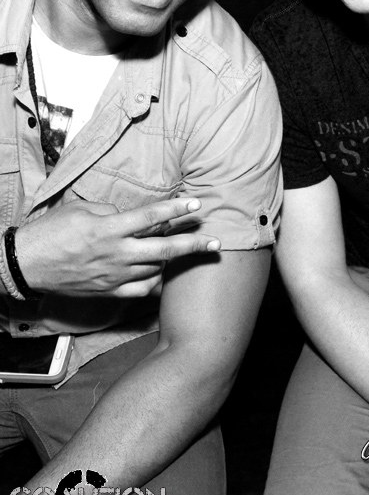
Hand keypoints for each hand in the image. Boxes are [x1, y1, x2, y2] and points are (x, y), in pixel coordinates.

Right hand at [14, 198, 220, 297]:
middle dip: (193, 245)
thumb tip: (129, 217)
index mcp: (110, 228)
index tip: (197, 203)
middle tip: (215, 242)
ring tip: (188, 252)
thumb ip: (111, 211)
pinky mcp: (108, 291)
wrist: (27, 265)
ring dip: (173, 261)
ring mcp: (114, 275)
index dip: (176, 209)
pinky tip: (164, 277)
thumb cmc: (51, 232)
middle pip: (164, 250)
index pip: (151, 217)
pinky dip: (155, 283)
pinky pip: (140, 290)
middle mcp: (117, 253)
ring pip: (155, 270)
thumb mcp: (80, 210)